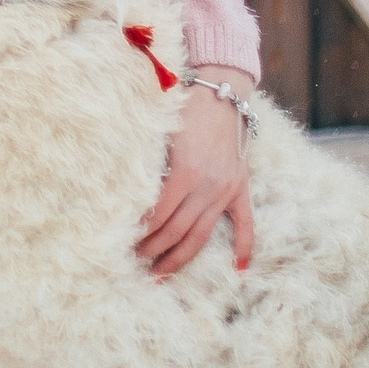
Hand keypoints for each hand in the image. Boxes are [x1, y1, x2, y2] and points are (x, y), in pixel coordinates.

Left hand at [136, 64, 255, 277]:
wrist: (220, 92)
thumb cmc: (183, 110)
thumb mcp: (161, 135)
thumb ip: (149, 166)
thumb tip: (125, 195)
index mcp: (185, 173)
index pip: (158, 215)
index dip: (140, 234)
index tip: (123, 246)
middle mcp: (207, 187)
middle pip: (176, 231)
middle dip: (153, 251)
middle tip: (134, 265)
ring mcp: (226, 190)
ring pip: (202, 234)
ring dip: (180, 257)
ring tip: (162, 274)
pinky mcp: (240, 187)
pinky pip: (245, 223)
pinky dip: (244, 246)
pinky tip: (239, 268)